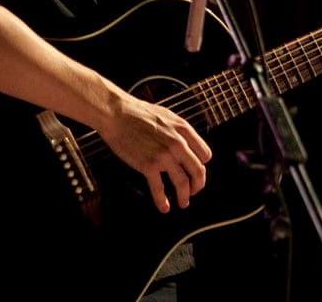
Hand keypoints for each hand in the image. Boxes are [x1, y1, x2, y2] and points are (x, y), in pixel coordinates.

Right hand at [99, 93, 212, 213]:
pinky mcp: (149, 165)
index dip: (201, 165)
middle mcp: (178, 143)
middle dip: (198, 185)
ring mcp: (164, 155)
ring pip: (183, 183)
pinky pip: (159, 189)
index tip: (196, 171)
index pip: (205, 154)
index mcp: (183, 129)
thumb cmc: (136, 113)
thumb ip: (178, 130)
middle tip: (194, 191)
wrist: (116, 114)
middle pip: (198, 171)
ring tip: (183, 203)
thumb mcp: (166, 115)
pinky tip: (164, 207)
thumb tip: (185, 144)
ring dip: (184, 197)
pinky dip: (162, 201)